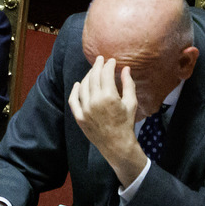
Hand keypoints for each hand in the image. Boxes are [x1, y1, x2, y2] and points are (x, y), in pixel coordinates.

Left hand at [67, 56, 147, 188]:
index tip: (112, 61)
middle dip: (97, 66)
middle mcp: (95, 101)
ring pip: (83, 85)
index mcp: (109, 97)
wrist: (117, 145)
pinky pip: (73, 100)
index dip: (109, 65)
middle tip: (100, 60)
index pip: (106, 73)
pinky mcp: (79, 117)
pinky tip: (78, 84)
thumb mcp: (131, 103)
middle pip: (93, 77)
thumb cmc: (126, 123)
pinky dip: (75, 90)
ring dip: (88, 76)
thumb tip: (126, 68)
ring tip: (93, 71)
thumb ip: (128, 84)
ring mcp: (85, 109)